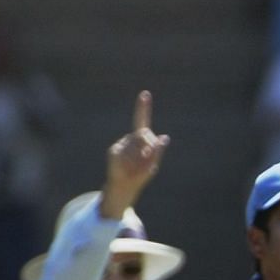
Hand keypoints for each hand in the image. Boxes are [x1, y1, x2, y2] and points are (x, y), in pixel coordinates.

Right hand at [100, 91, 167, 217]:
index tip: (145, 93)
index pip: (142, 120)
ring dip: (140, 160)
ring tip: (135, 168)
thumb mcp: (153, 165)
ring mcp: (121, 143)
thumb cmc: (141, 175)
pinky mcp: (114, 151)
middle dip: (149, 149)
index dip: (143, 107)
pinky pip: (127, 155)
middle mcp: (130, 138)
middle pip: (144, 135)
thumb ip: (158, 151)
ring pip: (137, 148)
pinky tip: (127, 168)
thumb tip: (166, 137)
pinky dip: (132, 164)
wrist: (125, 185)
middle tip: (146, 161)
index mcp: (141, 140)